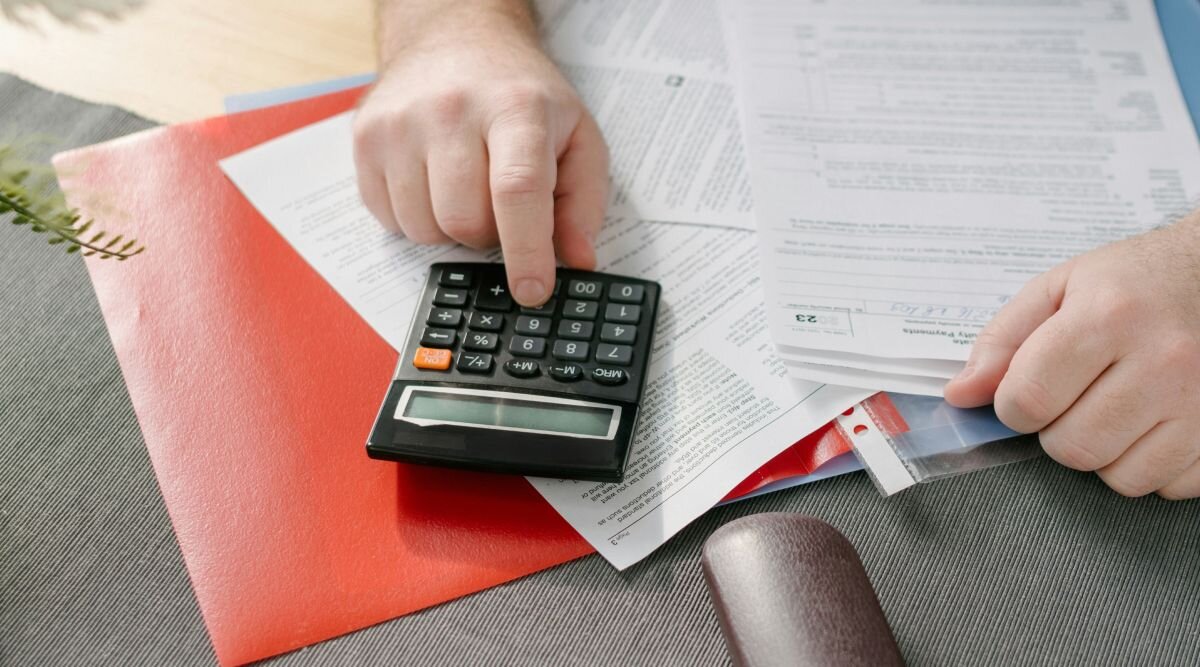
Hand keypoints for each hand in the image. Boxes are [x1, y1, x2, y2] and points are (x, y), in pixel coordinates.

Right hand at [352, 13, 608, 305]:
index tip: (533, 291)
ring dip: (451, 230)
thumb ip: (584, 201)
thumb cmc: (520, 93)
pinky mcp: (365, 138)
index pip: (517, 190)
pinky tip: (433, 182)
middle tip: (501, 208)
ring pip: (423, 229)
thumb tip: (577, 260)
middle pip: (464, 221)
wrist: (456, 36)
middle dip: (489, 236)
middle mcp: (450, 110)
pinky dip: (416, 218)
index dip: (526, 251)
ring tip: (467, 188)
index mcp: (515, 108)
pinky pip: (389, 219)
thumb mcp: (576, 133)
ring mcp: (400, 124)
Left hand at [944, 215, 1199, 498]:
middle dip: (1057, 430)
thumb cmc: (1135, 283)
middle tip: (1075, 397)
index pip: (1028, 399)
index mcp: (1108, 316)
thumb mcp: (1058, 288)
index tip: (1025, 392)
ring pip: (1120, 477)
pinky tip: (1154, 423)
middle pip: (1072, 447)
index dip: (1012, 405)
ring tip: (1116, 407)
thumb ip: (1002, 342)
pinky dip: (1152, 465)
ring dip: (1104, 452)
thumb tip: (961, 396)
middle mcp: (1163, 360)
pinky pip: (1168, 485)